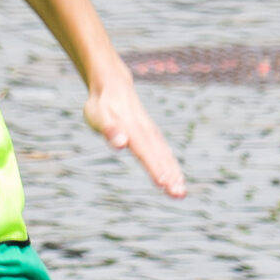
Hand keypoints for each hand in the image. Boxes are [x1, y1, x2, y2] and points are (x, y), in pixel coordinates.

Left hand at [83, 79, 185, 198]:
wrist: (112, 85)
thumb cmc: (102, 104)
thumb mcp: (98, 115)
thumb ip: (109, 130)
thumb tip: (121, 144)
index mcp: (132, 129)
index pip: (144, 152)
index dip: (154, 168)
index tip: (163, 184)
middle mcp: (145, 131)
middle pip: (159, 156)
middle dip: (170, 176)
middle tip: (179, 195)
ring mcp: (151, 133)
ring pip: (165, 155)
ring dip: (174, 173)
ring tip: (181, 192)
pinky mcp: (152, 134)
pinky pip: (164, 152)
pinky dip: (171, 165)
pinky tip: (177, 178)